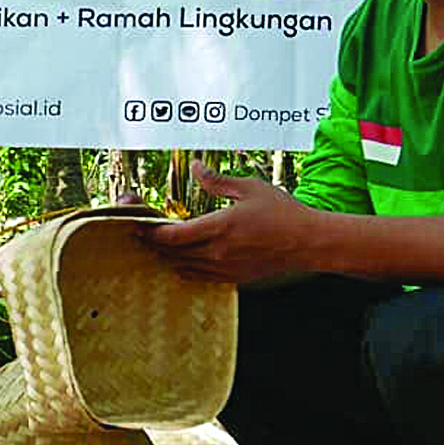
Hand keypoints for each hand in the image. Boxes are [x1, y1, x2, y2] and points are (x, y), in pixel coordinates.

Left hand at [143, 159, 321, 284]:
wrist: (309, 243)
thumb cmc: (283, 213)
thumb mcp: (249, 188)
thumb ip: (217, 180)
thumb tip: (197, 167)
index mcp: (219, 228)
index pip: (172, 235)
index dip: (149, 231)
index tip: (135, 223)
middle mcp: (217, 252)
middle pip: (171, 252)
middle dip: (150, 242)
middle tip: (137, 232)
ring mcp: (224, 268)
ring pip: (181, 266)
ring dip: (165, 255)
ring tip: (153, 244)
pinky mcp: (232, 277)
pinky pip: (197, 276)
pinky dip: (182, 267)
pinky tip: (178, 259)